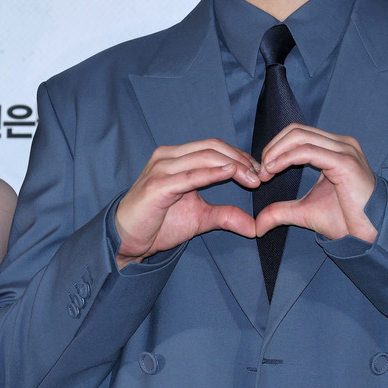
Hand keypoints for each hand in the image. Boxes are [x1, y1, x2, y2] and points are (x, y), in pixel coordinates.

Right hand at [115, 140, 259, 267]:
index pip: (214, 148)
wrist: (127, 239)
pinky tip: (231, 173)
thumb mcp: (199, 218)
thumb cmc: (159, 223)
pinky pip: (191, 175)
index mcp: (177, 157)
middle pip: (212, 147)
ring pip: (204, 156)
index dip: (239, 156)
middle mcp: (168, 157)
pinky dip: (213, 173)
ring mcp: (161, 168)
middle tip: (261, 175)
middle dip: (240, 159)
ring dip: (233, 165)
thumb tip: (254, 227)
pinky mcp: (158, 184)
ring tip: (252, 178)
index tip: (260, 172)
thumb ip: (225, 216)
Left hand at [255, 125, 377, 242]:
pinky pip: (308, 151)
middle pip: (296, 131)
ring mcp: (345, 150)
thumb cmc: (345, 222)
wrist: (369, 236)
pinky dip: (286, 158)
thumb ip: (281, 211)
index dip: (275, 148)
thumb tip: (258, 224)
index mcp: (335, 149)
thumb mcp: (305, 211)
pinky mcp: (345, 162)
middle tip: (261, 170)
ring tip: (266, 171)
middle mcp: (341, 144)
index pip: (298, 134)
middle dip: (273, 148)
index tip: (262, 171)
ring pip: (300, 136)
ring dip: (276, 152)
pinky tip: (275, 170)